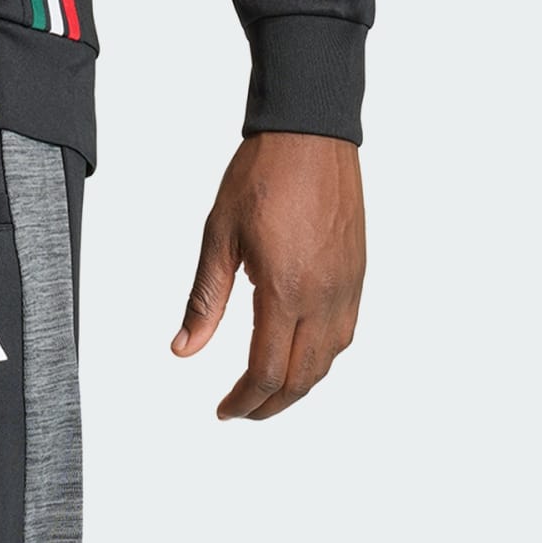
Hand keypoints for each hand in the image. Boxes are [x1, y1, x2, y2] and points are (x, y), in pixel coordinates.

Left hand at [173, 133, 364, 419]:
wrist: (311, 131)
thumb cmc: (263, 175)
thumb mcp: (218, 239)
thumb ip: (204, 301)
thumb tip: (183, 349)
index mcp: (285, 289)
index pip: (267, 371)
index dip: (244, 401)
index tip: (224, 411)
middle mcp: (324, 293)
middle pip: (302, 377)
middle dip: (270, 404)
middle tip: (241, 411)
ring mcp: (347, 284)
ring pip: (329, 359)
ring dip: (298, 385)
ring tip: (266, 390)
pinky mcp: (358, 271)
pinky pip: (344, 332)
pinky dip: (320, 357)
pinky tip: (298, 355)